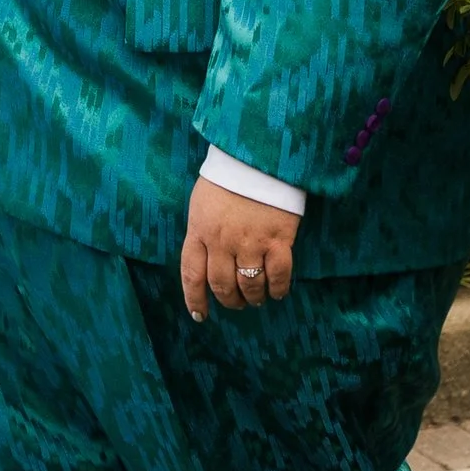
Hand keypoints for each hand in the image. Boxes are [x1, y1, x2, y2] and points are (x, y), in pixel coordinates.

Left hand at [180, 177, 297, 320]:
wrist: (258, 155)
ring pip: (250, 286)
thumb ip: (202, 231)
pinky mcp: (277, 239)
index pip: (192, 274)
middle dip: (229, 301)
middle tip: (236, 303)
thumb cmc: (227, 177)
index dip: (195, 299)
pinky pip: (278, 276)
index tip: (200, 315)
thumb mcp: (202, 203)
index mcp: (199, 231)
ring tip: (257, 299)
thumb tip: (206, 258)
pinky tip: (277, 292)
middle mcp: (222, 242)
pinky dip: (278, 289)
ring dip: (253, 298)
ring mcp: (250, 242)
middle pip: (222, 285)